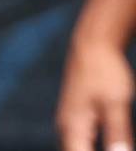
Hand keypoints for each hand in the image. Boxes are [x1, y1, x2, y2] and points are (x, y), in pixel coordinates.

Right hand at [56, 36, 133, 150]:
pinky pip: (80, 146)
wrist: (92, 45)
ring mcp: (69, 124)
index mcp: (73, 127)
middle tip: (118, 150)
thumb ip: (118, 133)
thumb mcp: (116, 102)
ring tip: (115, 149)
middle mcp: (66, 128)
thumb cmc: (104, 71)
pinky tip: (109, 148)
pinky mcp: (77, 120)